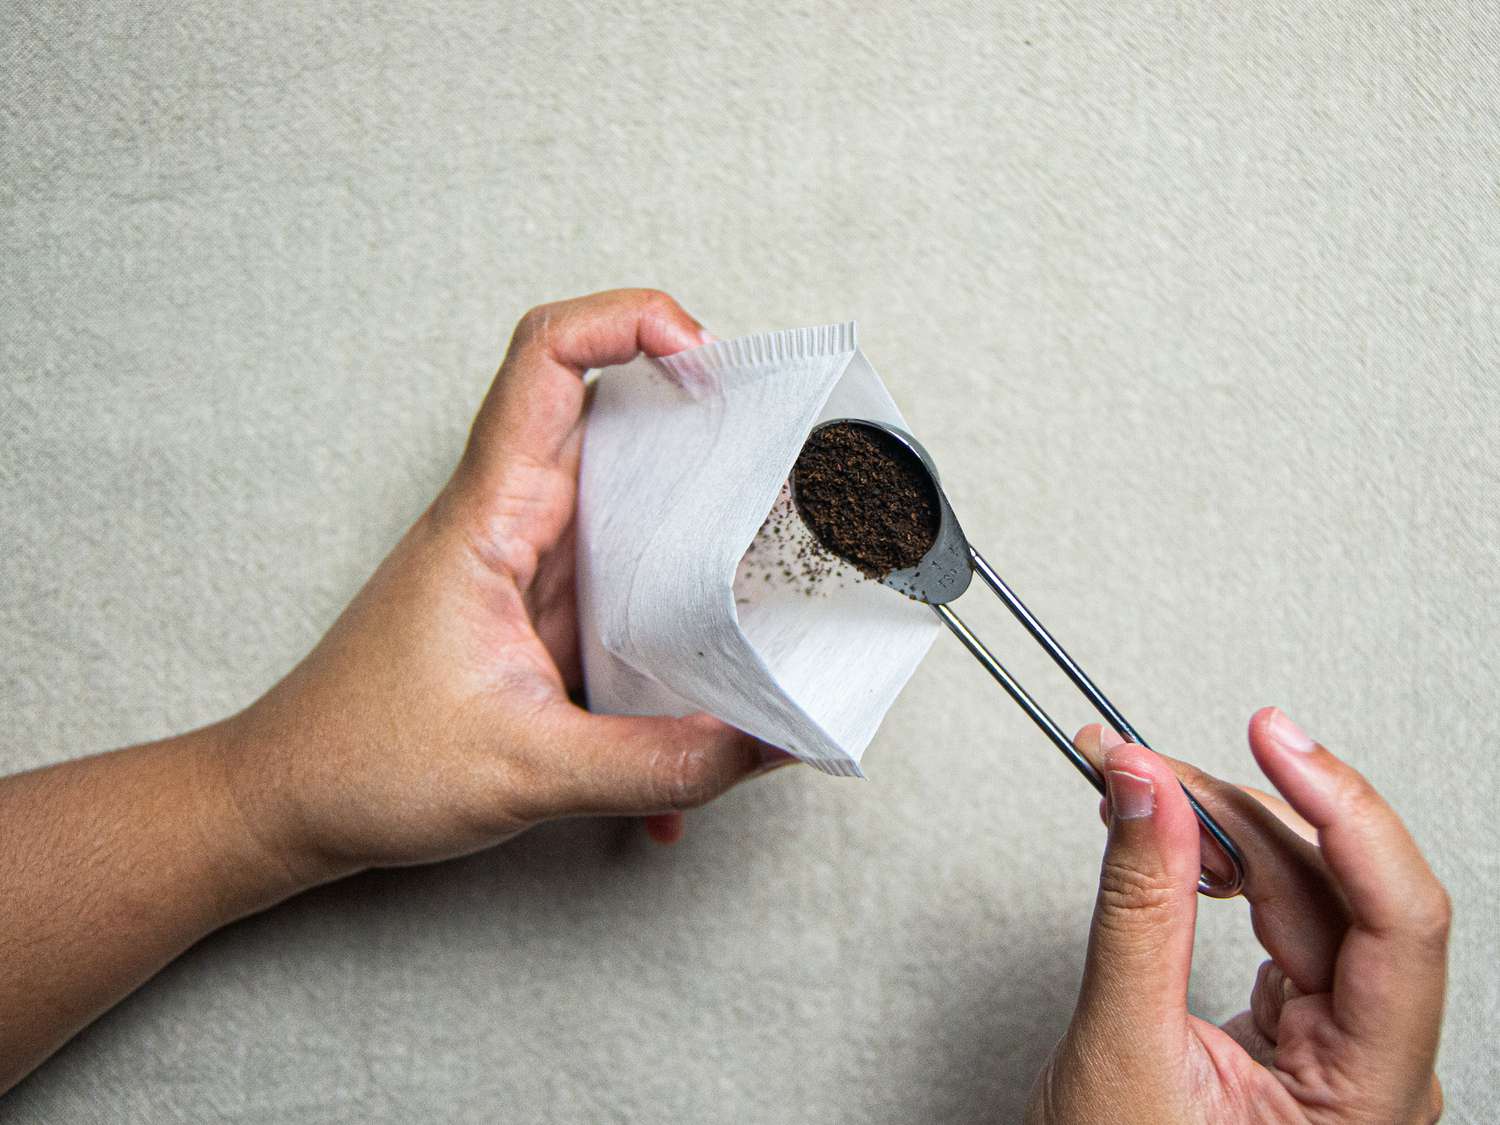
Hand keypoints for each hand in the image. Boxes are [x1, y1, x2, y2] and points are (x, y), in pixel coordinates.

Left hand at [217, 289, 790, 883]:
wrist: (289, 803)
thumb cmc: (365, 762)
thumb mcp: (527, 771)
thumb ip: (660, 764)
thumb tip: (772, 744)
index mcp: (490, 518)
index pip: (548, 359)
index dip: (630, 322)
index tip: (708, 361)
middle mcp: (511, 522)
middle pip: (610, 413)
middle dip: (699, 416)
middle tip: (780, 451)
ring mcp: (528, 567)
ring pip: (626, 500)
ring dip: (695, 522)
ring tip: (773, 555)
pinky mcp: (540, 615)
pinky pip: (623, 588)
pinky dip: (669, 629)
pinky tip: (695, 709)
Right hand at [1025, 708, 1447, 1123]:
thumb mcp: (1124, 1047)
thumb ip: (1140, 908)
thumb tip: (1147, 791)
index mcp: (1372, 1100)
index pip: (1401, 921)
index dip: (1343, 811)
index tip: (1276, 740)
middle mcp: (1377, 1068)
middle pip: (1337, 892)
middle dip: (1238, 812)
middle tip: (1147, 764)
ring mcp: (1341, 1045)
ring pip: (1301, 893)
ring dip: (1216, 831)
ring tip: (1139, 791)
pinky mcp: (1299, 1022)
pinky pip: (1275, 917)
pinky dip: (1215, 868)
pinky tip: (1175, 841)